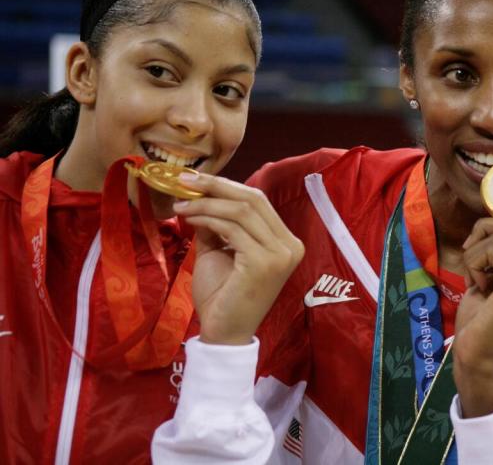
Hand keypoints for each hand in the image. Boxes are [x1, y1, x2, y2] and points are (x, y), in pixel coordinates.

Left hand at [172, 173, 303, 345]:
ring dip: (206, 203)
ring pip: (242, 211)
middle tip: (183, 181)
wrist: (223, 334)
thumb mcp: (219, 251)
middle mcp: (290, 245)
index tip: (195, 180)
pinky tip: (189, 220)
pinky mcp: (263, 262)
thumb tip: (201, 196)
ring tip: (181, 205)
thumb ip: (218, 224)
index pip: (259, 201)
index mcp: (286, 241)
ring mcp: (280, 254)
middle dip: (216, 186)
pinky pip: (232, 229)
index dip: (227, 186)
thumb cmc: (222, 296)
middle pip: (253, 199)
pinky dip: (207, 219)